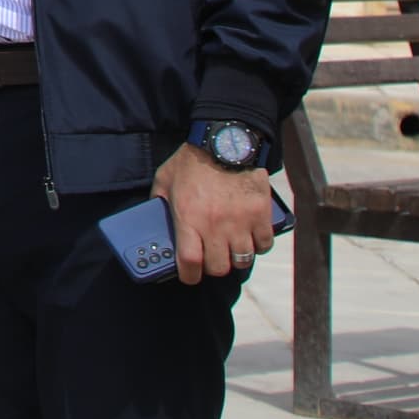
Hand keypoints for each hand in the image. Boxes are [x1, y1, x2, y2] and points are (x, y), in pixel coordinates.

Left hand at [153, 142, 276, 285]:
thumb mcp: (165, 179)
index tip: (189, 275)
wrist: (226, 143)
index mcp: (189, 219)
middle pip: (218, 267)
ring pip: (243, 260)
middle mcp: (215, 226)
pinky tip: (250, 238)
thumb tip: (154, 216)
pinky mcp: (261, 216)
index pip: (190, 263)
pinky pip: (264, 245)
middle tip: (211, 257)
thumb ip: (158, 201)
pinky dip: (258, 246)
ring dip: (236, 258)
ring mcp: (241, 223)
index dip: (189, 275)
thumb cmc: (192, 161)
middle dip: (213, 267)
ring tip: (231, 249)